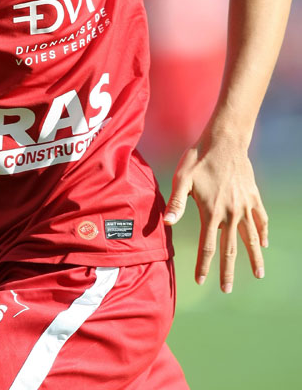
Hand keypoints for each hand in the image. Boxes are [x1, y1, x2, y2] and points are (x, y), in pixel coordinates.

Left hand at [163, 140, 267, 292]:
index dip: (203, 265)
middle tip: (227, 289)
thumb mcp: (182, 178)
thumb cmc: (199, 158)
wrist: (225, 141)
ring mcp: (245, 206)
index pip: (207, 246)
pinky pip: (261, 219)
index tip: (201, 281)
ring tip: (258, 275)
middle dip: (227, 271)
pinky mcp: (253, 197)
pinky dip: (263, 232)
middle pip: (230, 248)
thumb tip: (165, 223)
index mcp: (212, 211)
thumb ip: (176, 203)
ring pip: (251, 238)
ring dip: (254, 258)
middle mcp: (231, 213)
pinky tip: (265, 243)